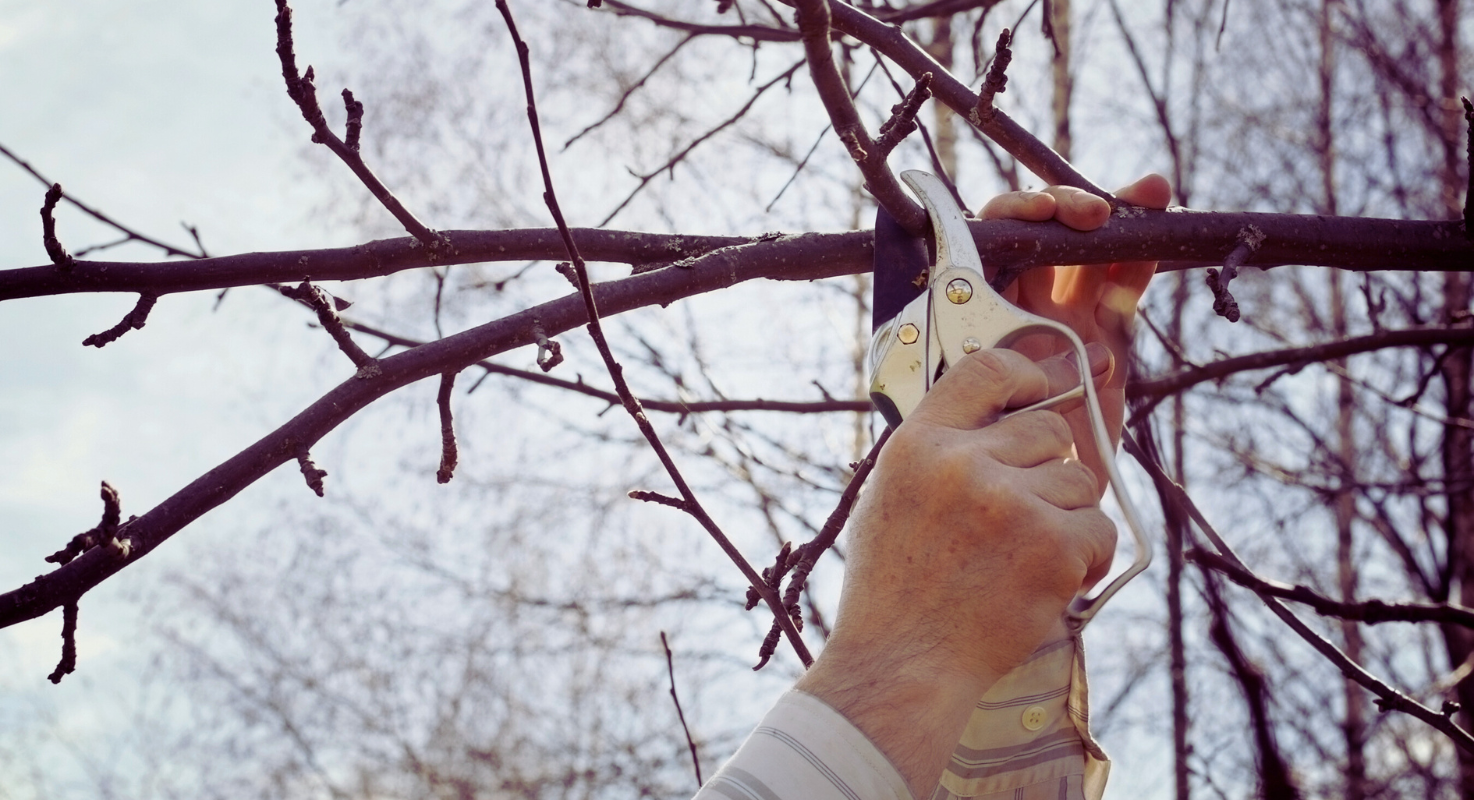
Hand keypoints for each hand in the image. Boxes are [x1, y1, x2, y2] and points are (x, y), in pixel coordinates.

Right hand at [796, 348, 1116, 796]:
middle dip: (1046, 469)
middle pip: (1049, 430)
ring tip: (1023, 557)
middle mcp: (963, 464)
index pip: (989, 368)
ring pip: (1079, 481)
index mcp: (918, 444)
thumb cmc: (894, 587)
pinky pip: (1099, 528)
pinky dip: (1085, 557)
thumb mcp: (890, 495)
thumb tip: (1007, 412)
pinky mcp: (1051, 547)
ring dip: (1066, 517)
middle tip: (1019, 515)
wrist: (901, 664)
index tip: (1040, 394)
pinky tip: (1047, 580)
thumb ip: (942, 449)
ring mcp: (1010, 504)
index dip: (1026, 376)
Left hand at [979, 175, 1171, 491]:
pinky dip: (1141, 259)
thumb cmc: (974, 466)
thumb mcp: (960, 410)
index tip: (1038, 214)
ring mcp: (1064, 321)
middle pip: (1043, 238)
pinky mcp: (1106, 343)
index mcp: (975, 313)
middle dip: (1068, 210)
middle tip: (1093, 213)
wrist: (1024, 518)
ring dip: (1118, 219)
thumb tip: (971, 331)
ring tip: (1149, 196)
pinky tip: (1159, 228)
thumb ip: (969, 370)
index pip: (988, 244)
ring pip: (1088, 255)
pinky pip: (1122, 290)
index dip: (1013, 217)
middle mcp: (1018, 309)